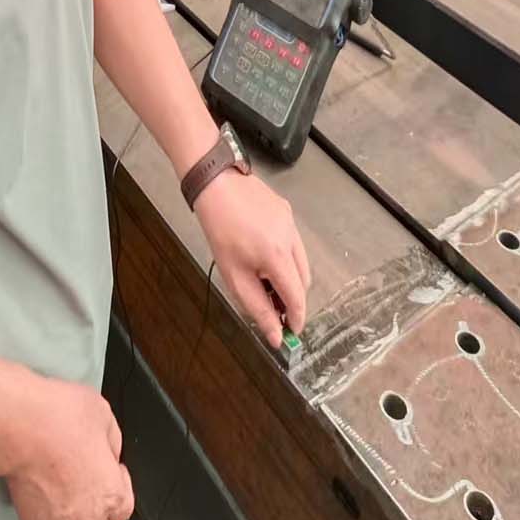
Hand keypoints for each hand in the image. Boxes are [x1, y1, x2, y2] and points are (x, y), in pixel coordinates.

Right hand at [5, 377, 134, 519]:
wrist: (20, 427)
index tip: (108, 474)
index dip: (117, 487)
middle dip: (98, 511)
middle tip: (87, 487)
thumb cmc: (59, 421)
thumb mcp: (104, 417)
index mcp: (112, 494)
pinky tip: (46, 499)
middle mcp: (89, 518)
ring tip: (65, 496)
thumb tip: (110, 451)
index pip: (124, 510)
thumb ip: (113, 443)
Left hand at [194, 172, 309, 346]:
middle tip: (272, 308)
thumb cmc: (220, 229)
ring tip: (264, 281)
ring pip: (301, 263)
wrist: (216, 184)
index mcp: (278, 257)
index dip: (296, 319)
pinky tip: (262, 255)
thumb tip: (276, 335)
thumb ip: (257, 308)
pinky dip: (285, 257)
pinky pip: (294, 243)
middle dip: (291, 299)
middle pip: (303, 282)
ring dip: (289, 278)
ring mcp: (292, 224)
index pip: (297, 298)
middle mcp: (292, 239)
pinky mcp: (287, 212)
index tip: (291, 333)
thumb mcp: (233, 275)